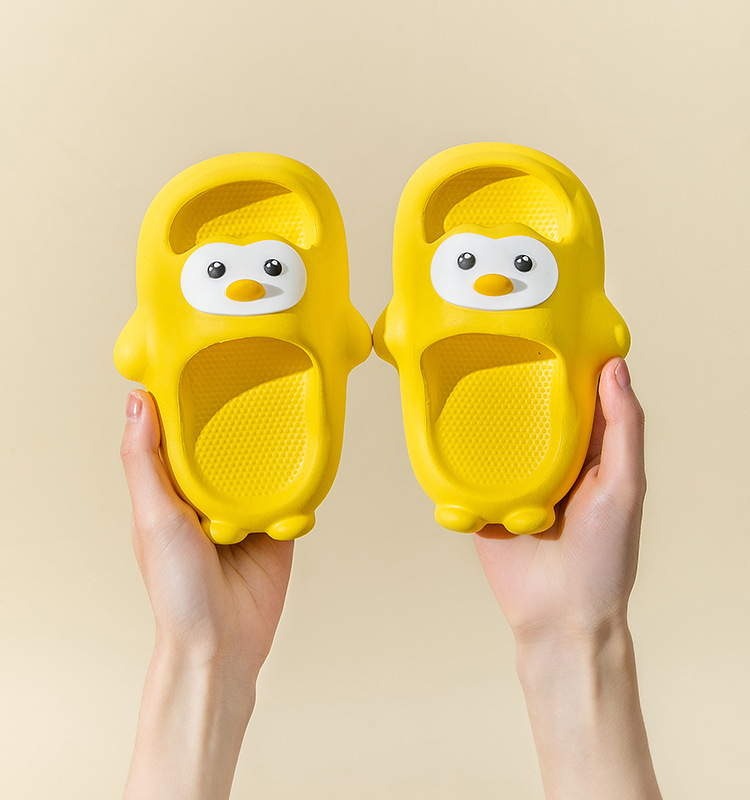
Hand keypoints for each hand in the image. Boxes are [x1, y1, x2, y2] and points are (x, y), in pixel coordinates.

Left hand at [120, 389, 293, 675]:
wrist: (223, 642)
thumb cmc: (177, 589)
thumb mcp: (153, 517)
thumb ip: (144, 460)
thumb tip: (135, 400)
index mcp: (172, 489)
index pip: (177, 433)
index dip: (185, 400)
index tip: (200, 361)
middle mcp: (207, 495)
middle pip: (223, 443)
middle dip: (236, 416)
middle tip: (253, 376)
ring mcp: (244, 510)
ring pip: (261, 464)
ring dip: (270, 446)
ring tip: (283, 411)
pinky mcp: (275, 525)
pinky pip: (290, 492)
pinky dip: (298, 480)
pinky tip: (304, 459)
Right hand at [474, 359, 660, 799]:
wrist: (559, 616)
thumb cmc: (604, 556)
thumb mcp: (624, 486)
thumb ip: (623, 428)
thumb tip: (615, 368)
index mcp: (588, 452)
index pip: (578, 396)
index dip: (569, 362)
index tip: (551, 325)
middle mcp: (549, 460)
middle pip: (530, 409)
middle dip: (516, 380)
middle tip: (496, 341)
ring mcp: (512, 479)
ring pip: (493, 434)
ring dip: (480, 411)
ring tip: (463, 373)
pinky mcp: (482, 500)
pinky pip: (465, 469)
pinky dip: (454, 451)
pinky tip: (442, 424)